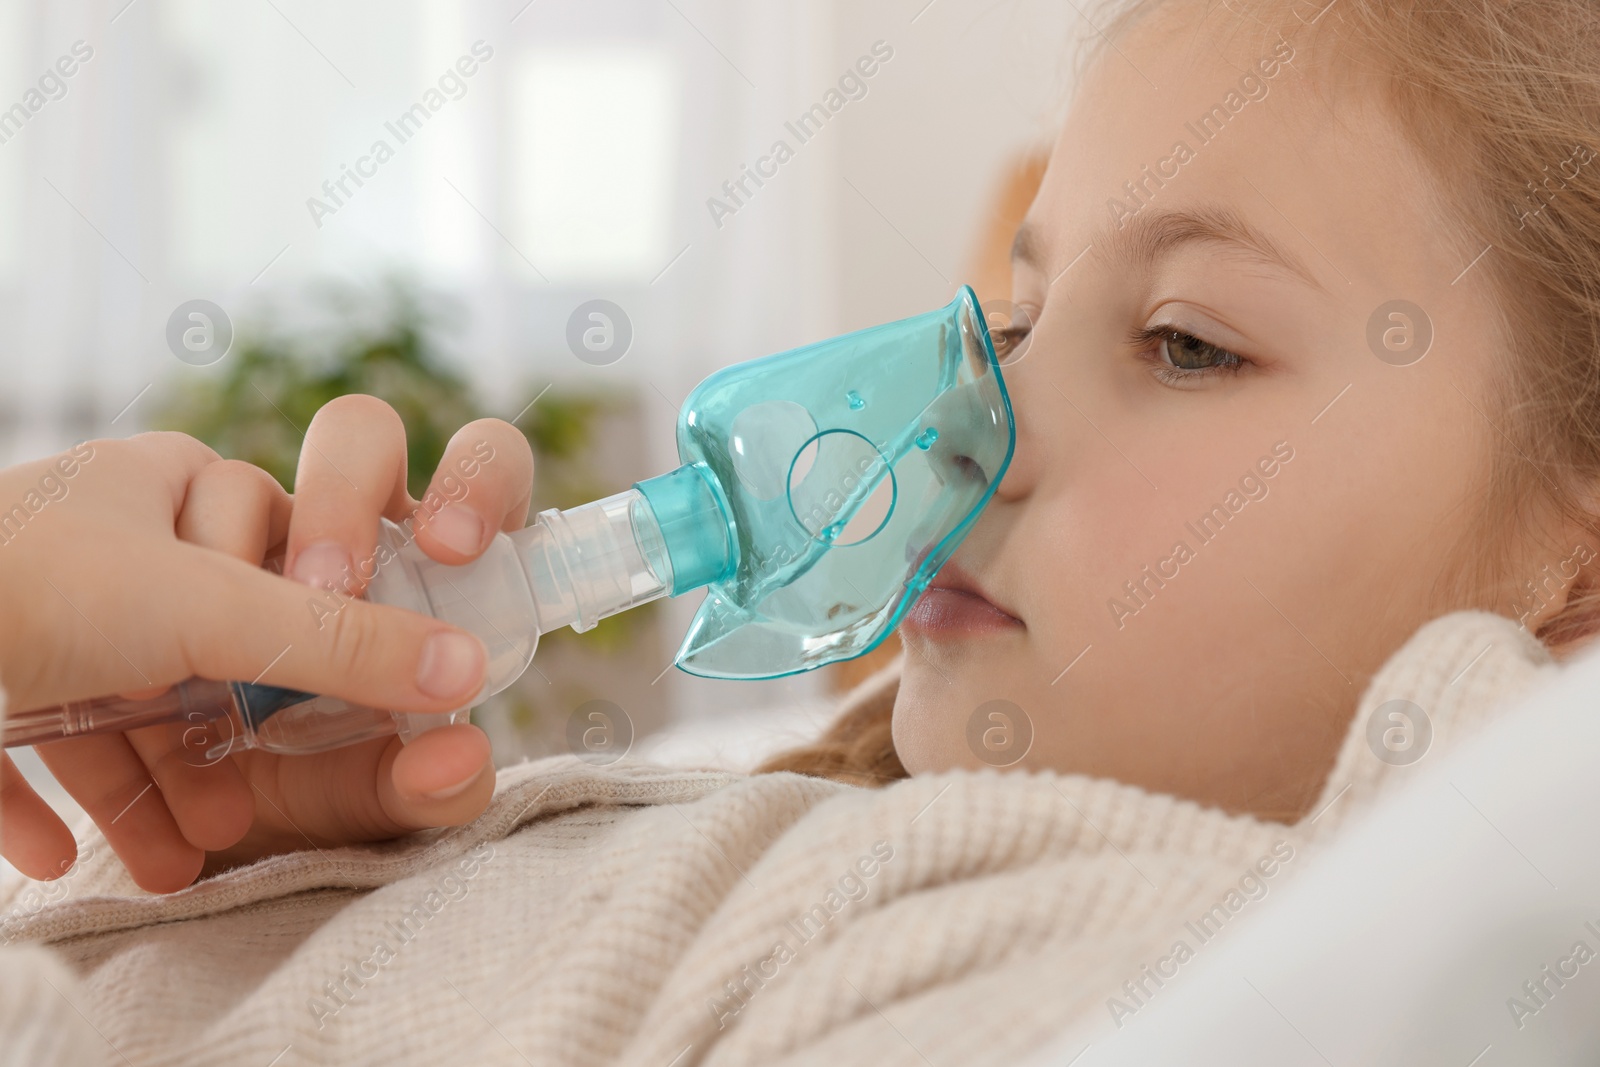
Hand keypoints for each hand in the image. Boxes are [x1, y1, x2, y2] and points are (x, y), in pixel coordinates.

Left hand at [0, 398, 532, 890]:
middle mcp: (107, 534)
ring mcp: (38, 603)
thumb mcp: (204, 610)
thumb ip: (340, 642)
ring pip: (126, 699)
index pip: (287, 526)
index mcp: (167, 484)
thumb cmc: (26, 586)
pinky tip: (63, 851)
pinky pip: (32, 732)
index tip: (357, 664)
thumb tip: (467, 668)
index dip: (330, 599)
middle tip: (253, 778)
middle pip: (212, 633)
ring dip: (154, 781)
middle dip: (235, 722)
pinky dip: (55, 792)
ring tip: (181, 853)